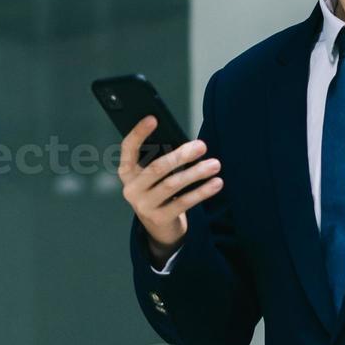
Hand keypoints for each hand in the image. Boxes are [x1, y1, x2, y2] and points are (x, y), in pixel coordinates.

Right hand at [117, 116, 222, 265]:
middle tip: (202, 145)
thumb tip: (187, 143)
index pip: (128, 149)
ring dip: (196, 173)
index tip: (153, 118)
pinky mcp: (159, 219)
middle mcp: (131, 188)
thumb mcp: (155, 176)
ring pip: (172, 184)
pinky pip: (183, 203)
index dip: (138, 133)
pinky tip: (216, 183)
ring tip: (215, 164)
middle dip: (181, 155)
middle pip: (157, 167)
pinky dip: (202, 191)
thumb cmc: (160, 191)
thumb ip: (162, 159)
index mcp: (127, 172)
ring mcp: (143, 205)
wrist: (160, 227)